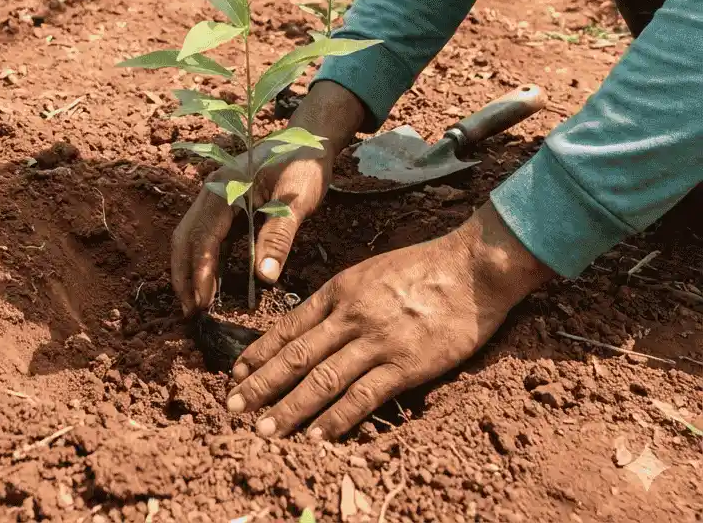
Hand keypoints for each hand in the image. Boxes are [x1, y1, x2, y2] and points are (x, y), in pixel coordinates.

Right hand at [170, 82, 367, 316]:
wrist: (310, 139)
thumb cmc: (304, 165)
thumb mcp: (296, 201)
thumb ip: (279, 236)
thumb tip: (265, 278)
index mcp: (225, 187)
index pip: (204, 235)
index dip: (200, 271)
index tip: (202, 303)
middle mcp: (213, 191)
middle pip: (186, 237)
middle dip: (184, 275)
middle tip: (191, 312)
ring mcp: (216, 197)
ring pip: (192, 237)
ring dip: (191, 270)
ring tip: (196, 306)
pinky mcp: (226, 205)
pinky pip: (207, 236)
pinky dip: (205, 261)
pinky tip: (211, 285)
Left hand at [226, 202, 554, 438]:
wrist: (471, 267)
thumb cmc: (423, 267)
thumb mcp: (370, 272)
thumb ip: (342, 299)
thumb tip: (313, 325)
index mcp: (339, 289)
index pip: (288, 326)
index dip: (260, 353)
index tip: (236, 374)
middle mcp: (350, 315)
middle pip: (296, 355)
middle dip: (261, 385)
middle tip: (232, 408)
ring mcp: (377, 340)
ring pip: (322, 380)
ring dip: (289, 409)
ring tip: (263, 431)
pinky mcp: (406, 364)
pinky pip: (363, 397)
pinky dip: (336, 420)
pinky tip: (316, 437)